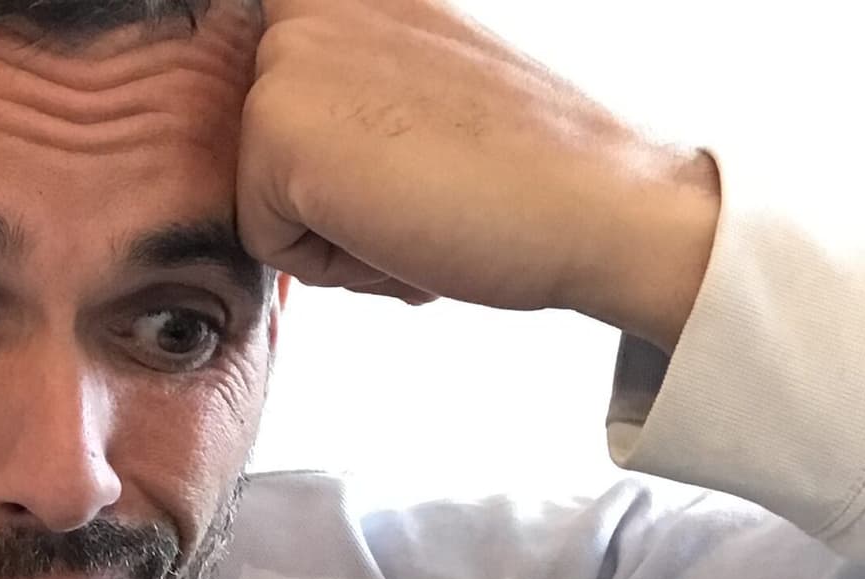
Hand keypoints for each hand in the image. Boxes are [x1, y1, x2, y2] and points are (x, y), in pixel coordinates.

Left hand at [237, 0, 720, 346]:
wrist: (599, 204)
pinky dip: (336, 266)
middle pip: (268, 156)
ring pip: (265, 199)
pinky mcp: (275, 128)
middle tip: (435, 190)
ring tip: (425, 208)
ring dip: (341, 236)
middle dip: (339, 202)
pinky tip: (408, 231)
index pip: (284, 111)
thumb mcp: (425, 86)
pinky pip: (266, 243)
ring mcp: (288, 56)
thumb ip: (357, 88)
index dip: (349, 168)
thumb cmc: (531, 168)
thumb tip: (320, 146)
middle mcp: (312, 3)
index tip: (424, 161)